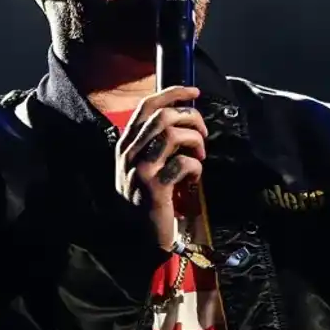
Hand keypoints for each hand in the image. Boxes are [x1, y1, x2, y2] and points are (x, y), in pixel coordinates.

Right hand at [114, 85, 207, 249]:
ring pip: (173, 134)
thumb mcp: (140, 166)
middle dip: (191, 118)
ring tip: (200, 155)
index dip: (173, 93)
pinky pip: (183, 163)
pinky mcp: (155, 188)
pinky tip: (195, 176)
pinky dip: (196, 166)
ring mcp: (141, 170)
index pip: (147, 106)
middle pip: (164, 116)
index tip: (194, 91)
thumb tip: (182, 119)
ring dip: (195, 140)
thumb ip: (153, 144)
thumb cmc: (144, 199)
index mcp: (126, 144)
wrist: (134, 238)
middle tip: (202, 132)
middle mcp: (129, 153)